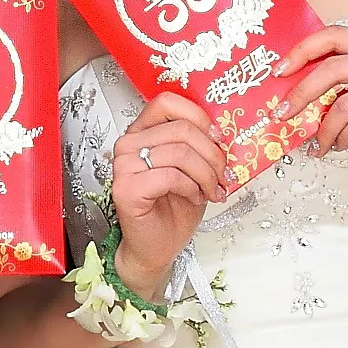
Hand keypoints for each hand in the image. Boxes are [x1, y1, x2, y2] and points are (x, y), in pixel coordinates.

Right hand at [111, 93, 227, 297]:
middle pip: (181, 129)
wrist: (158, 246)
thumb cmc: (174, 208)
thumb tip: (224, 129)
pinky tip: (192, 196)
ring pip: (180, 152)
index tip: (217, 138)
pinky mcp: (126, 188)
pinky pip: (171, 175)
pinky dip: (191, 187)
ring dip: (206, 175)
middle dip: (212, 154)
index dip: (198, 116)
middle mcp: (129, 144)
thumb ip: (199, 143)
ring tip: (208, 189)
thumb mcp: (194, 167)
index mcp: (143, 132)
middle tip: (221, 175)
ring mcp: (123, 166)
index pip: (167, 101)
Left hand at [274, 25, 347, 175]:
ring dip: (323, 129)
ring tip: (318, 143)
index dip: (302, 51)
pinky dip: (341, 139)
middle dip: (301, 93)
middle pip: (333, 68)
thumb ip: (331, 88)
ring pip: (344, 104)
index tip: (279, 72)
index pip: (334, 35)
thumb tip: (286, 93)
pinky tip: (338, 146)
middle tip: (282, 114)